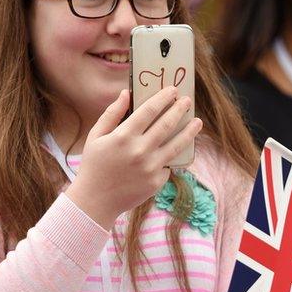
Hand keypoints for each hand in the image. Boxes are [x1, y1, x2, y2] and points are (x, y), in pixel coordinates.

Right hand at [65, 87, 202, 227]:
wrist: (95, 201)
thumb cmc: (93, 165)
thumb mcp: (96, 136)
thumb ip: (112, 113)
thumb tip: (126, 93)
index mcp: (123, 136)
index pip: (149, 110)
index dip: (163, 98)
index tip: (172, 90)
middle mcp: (139, 150)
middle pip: (166, 124)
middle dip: (179, 109)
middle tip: (187, 101)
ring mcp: (150, 167)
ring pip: (176, 144)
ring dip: (189, 131)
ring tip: (197, 121)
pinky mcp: (157, 181)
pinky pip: (169, 164)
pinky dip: (174, 155)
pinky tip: (180, 146)